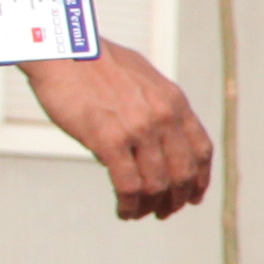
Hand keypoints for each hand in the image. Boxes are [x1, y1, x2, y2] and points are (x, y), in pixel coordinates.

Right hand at [21, 46, 212, 218]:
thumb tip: (157, 138)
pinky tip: (124, 210)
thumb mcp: (142, 78)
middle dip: (177, 199)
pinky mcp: (109, 140)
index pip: (201, 149)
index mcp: (174, 101)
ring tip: (139, 213)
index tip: (193, 195)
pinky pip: (129, 185)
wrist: (63, 50)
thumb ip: (156, 107)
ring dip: (151, 206)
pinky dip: (129, 205)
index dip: (200, 178)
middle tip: (165, 211)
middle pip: (183, 172)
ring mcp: (138, 129)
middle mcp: (162, 116)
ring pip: (157, 184)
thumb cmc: (96, 63)